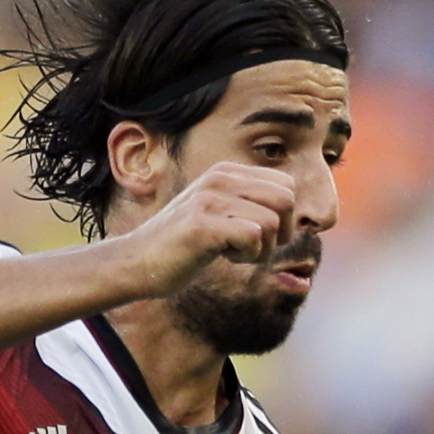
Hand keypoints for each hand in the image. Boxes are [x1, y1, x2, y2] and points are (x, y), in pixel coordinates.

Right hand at [125, 164, 297, 297]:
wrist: (139, 262)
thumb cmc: (185, 245)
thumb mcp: (220, 214)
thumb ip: (250, 205)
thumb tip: (294, 216)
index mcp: (226, 172)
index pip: (286, 185)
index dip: (285, 217)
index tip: (260, 235)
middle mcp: (219, 178)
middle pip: (286, 200)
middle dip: (280, 233)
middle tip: (255, 247)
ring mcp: (209, 199)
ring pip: (271, 222)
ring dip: (261, 250)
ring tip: (234, 253)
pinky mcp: (202, 224)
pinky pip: (252, 237)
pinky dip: (247, 256)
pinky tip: (224, 256)